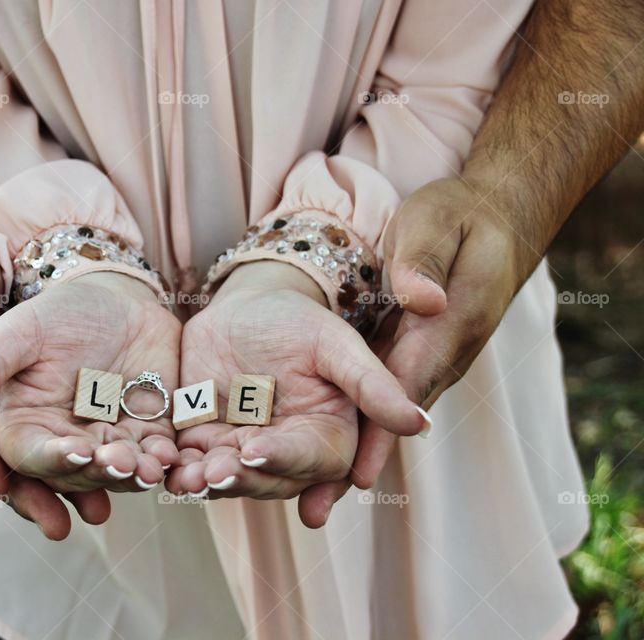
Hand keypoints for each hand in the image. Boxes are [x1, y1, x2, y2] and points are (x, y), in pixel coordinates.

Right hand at [0, 271, 181, 495]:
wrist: (111, 292)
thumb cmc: (50, 309)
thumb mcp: (14, 334)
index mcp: (18, 425)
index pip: (23, 456)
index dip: (45, 462)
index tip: (71, 452)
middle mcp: (59, 441)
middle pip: (72, 473)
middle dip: (94, 476)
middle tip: (117, 466)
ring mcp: (103, 440)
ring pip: (113, 471)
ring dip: (130, 475)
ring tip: (148, 469)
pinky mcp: (143, 432)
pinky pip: (151, 456)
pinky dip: (161, 460)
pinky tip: (172, 458)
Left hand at [169, 262, 425, 525]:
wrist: (247, 305)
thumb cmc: (301, 320)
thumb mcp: (336, 344)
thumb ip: (371, 384)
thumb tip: (419, 423)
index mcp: (328, 434)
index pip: (314, 460)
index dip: (285, 459)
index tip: (257, 449)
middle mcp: (287, 451)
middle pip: (268, 479)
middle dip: (241, 478)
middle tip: (215, 473)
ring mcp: (243, 449)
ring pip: (228, 478)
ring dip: (207, 483)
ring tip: (187, 479)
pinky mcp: (204, 442)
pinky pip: (191, 464)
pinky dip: (178, 469)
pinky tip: (163, 467)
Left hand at [299, 177, 520, 523]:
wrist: (491, 221)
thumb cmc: (459, 218)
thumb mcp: (437, 224)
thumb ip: (424, 261)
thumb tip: (421, 300)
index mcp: (446, 327)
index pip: (406, 386)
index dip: (379, 431)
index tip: (354, 476)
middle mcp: (438, 355)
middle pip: (389, 417)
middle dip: (353, 464)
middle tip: (313, 511)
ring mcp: (426, 359)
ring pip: (381, 415)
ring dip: (348, 456)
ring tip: (306, 503)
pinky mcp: (411, 355)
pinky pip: (377, 398)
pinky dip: (351, 426)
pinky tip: (315, 452)